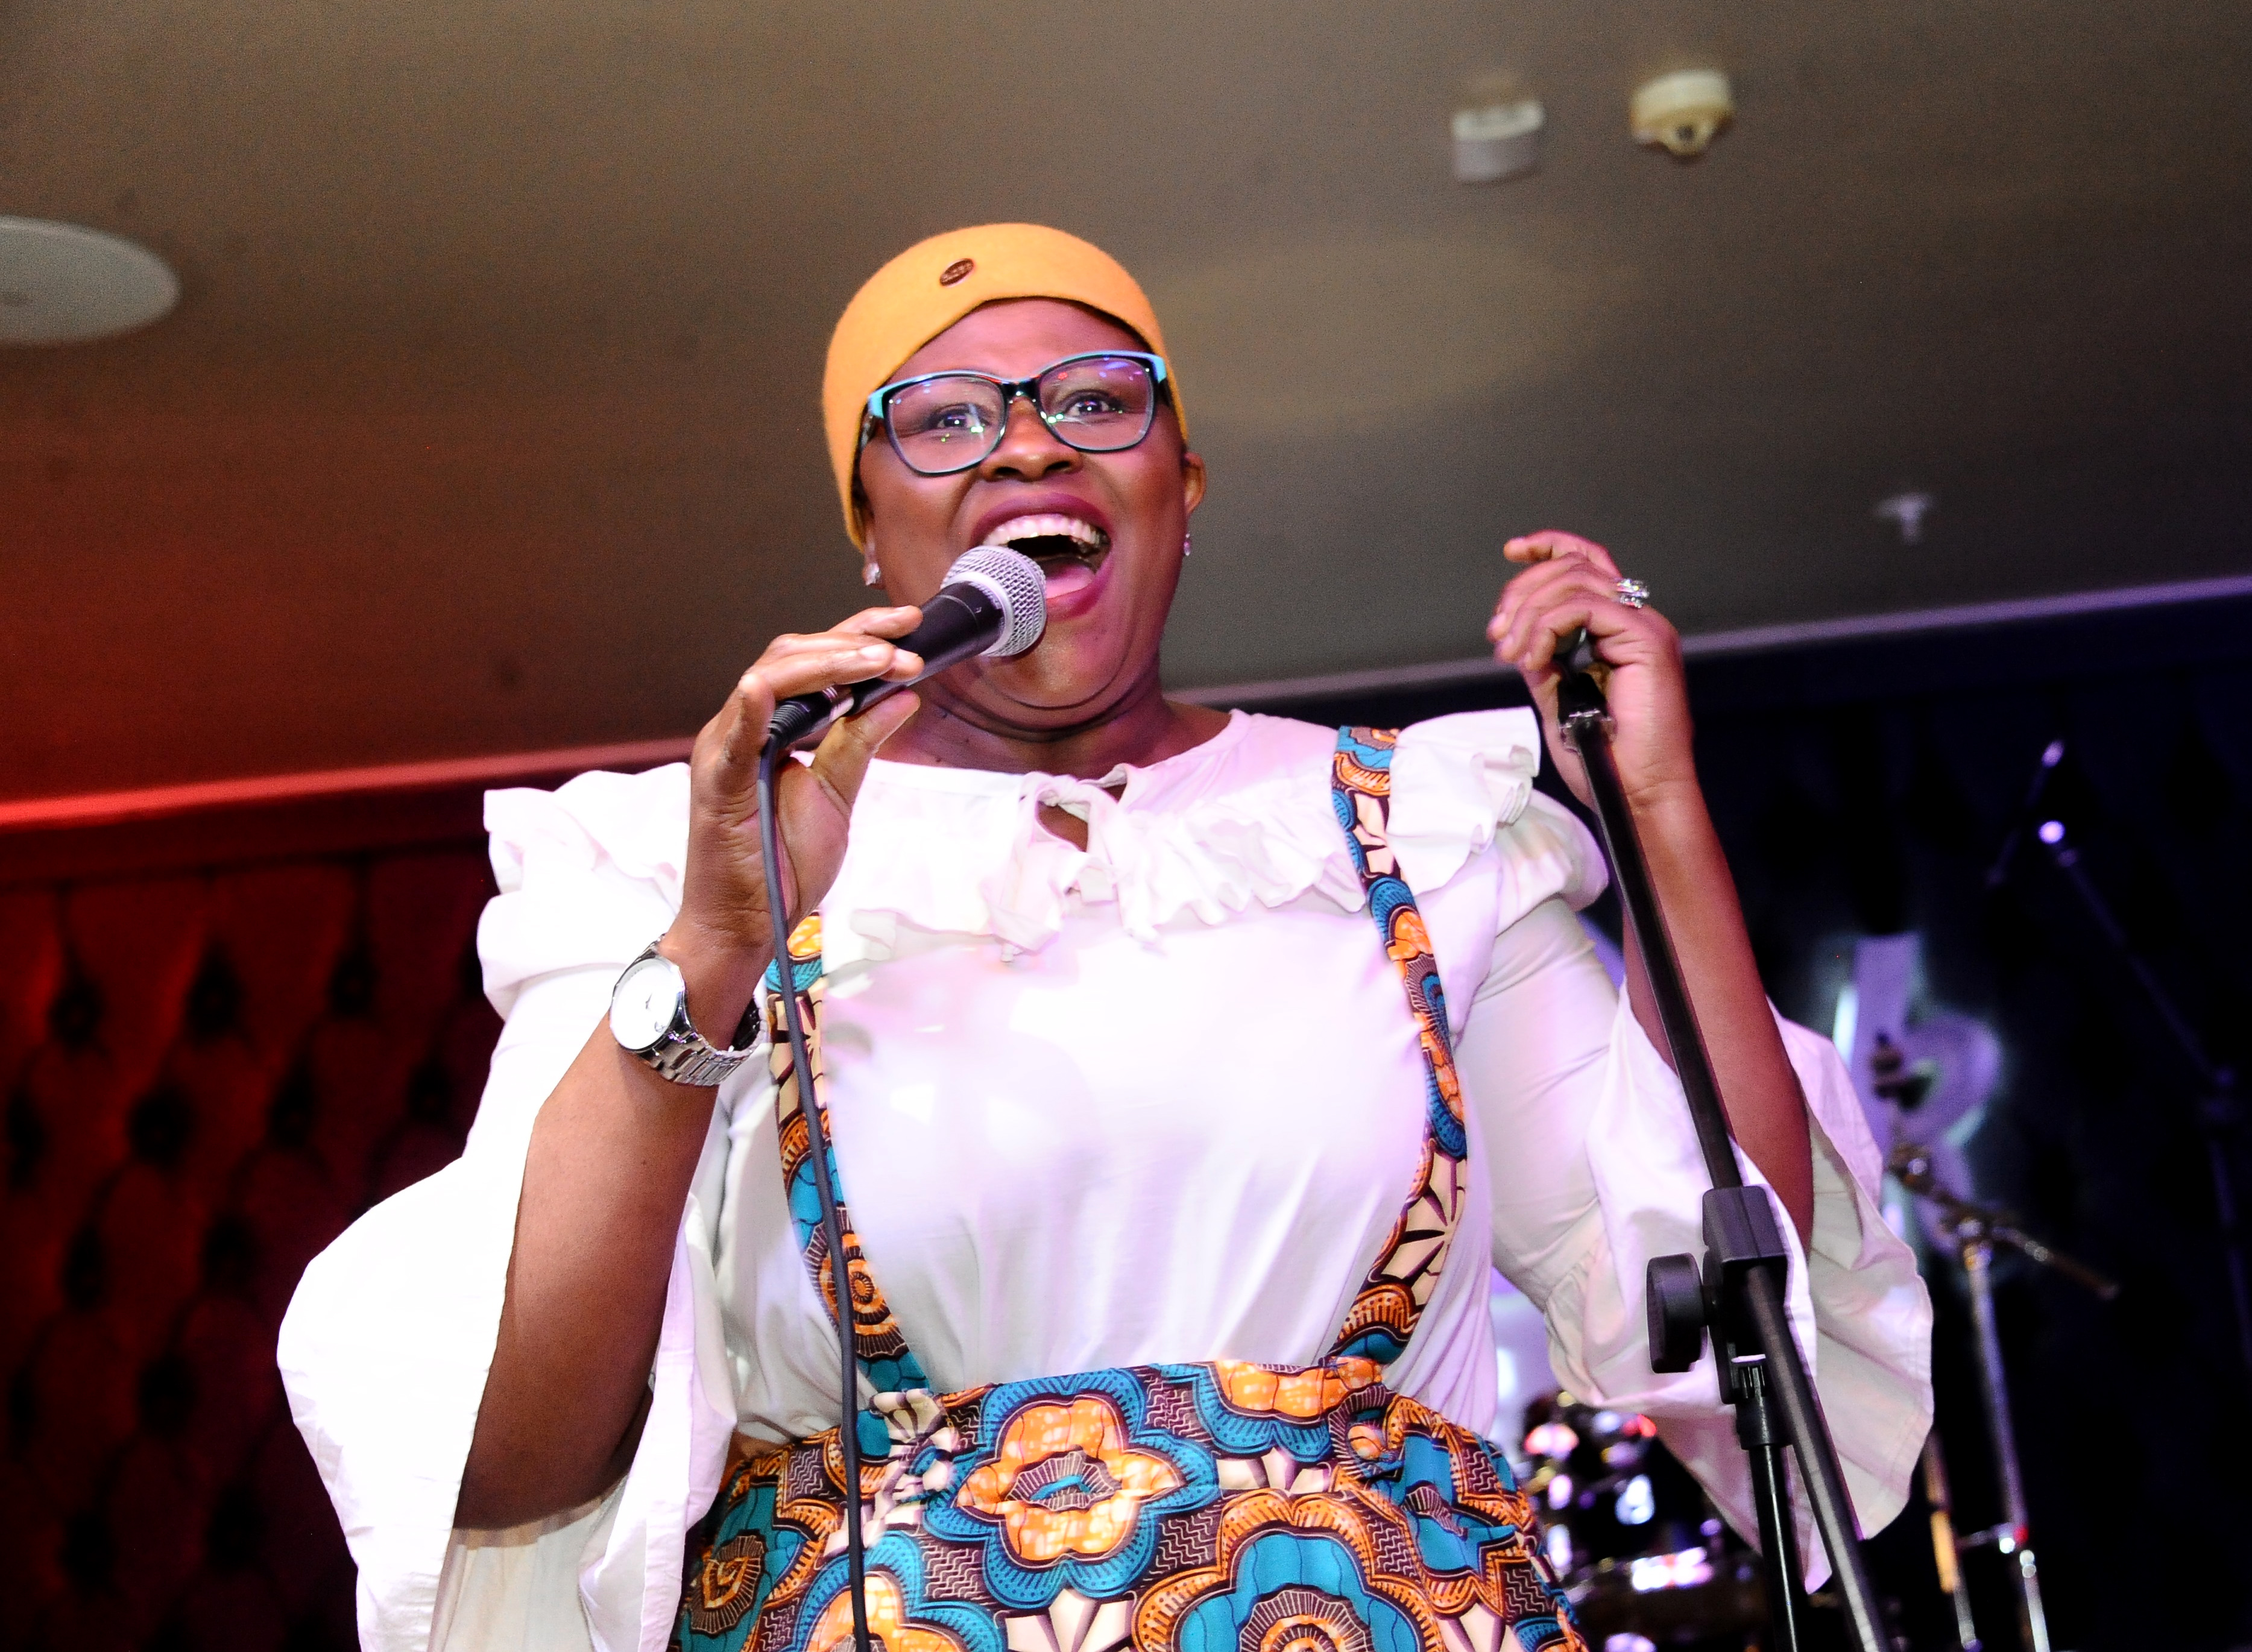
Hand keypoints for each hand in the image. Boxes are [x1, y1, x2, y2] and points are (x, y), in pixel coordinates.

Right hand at [659, 606, 925, 1039]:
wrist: (748, 925)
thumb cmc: (780, 864)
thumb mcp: (836, 795)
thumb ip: (861, 742)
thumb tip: (903, 695)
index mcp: (770, 725)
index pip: (812, 660)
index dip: (859, 637)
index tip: (910, 629)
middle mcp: (742, 725)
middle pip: (791, 655)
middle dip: (854, 642)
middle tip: (907, 645)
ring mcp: (724, 749)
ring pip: (768, 677)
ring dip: (829, 662)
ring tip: (880, 660)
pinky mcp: (716, 782)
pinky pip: (734, 733)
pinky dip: (753, 702)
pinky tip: (773, 684)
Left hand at [1487, 531, 1696, 813]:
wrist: (1637, 793)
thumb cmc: (1603, 759)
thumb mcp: (1557, 700)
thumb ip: (1544, 663)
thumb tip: (1516, 638)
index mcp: (1617, 629)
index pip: (1585, 563)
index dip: (1547, 547)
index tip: (1511, 551)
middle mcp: (1635, 620)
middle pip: (1573, 566)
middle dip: (1522, 591)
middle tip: (1497, 636)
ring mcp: (1644, 627)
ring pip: (1576, 581)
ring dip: (1529, 612)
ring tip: (1511, 654)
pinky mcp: (1647, 639)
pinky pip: (1586, 607)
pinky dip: (1547, 626)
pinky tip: (1533, 660)